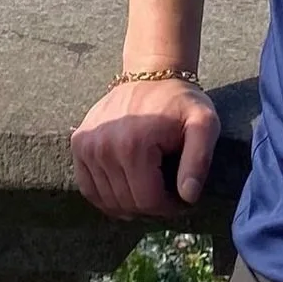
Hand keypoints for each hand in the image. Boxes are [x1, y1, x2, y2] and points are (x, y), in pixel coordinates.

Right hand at [71, 78, 219, 219]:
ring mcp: (87, 145)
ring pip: (107, 200)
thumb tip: (188, 196)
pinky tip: (125, 191)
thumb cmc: (180, 103)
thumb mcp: (203, 124)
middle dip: (152, 207)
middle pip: (127, 203)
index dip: (169, 207)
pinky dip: (106, 198)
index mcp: (134, 145)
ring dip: (130, 204)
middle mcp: (104, 146)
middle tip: (168, 193)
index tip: (183, 197)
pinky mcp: (79, 143)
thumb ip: (199, 160)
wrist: (151, 74)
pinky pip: (88, 188)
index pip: (148, 201)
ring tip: (150, 189)